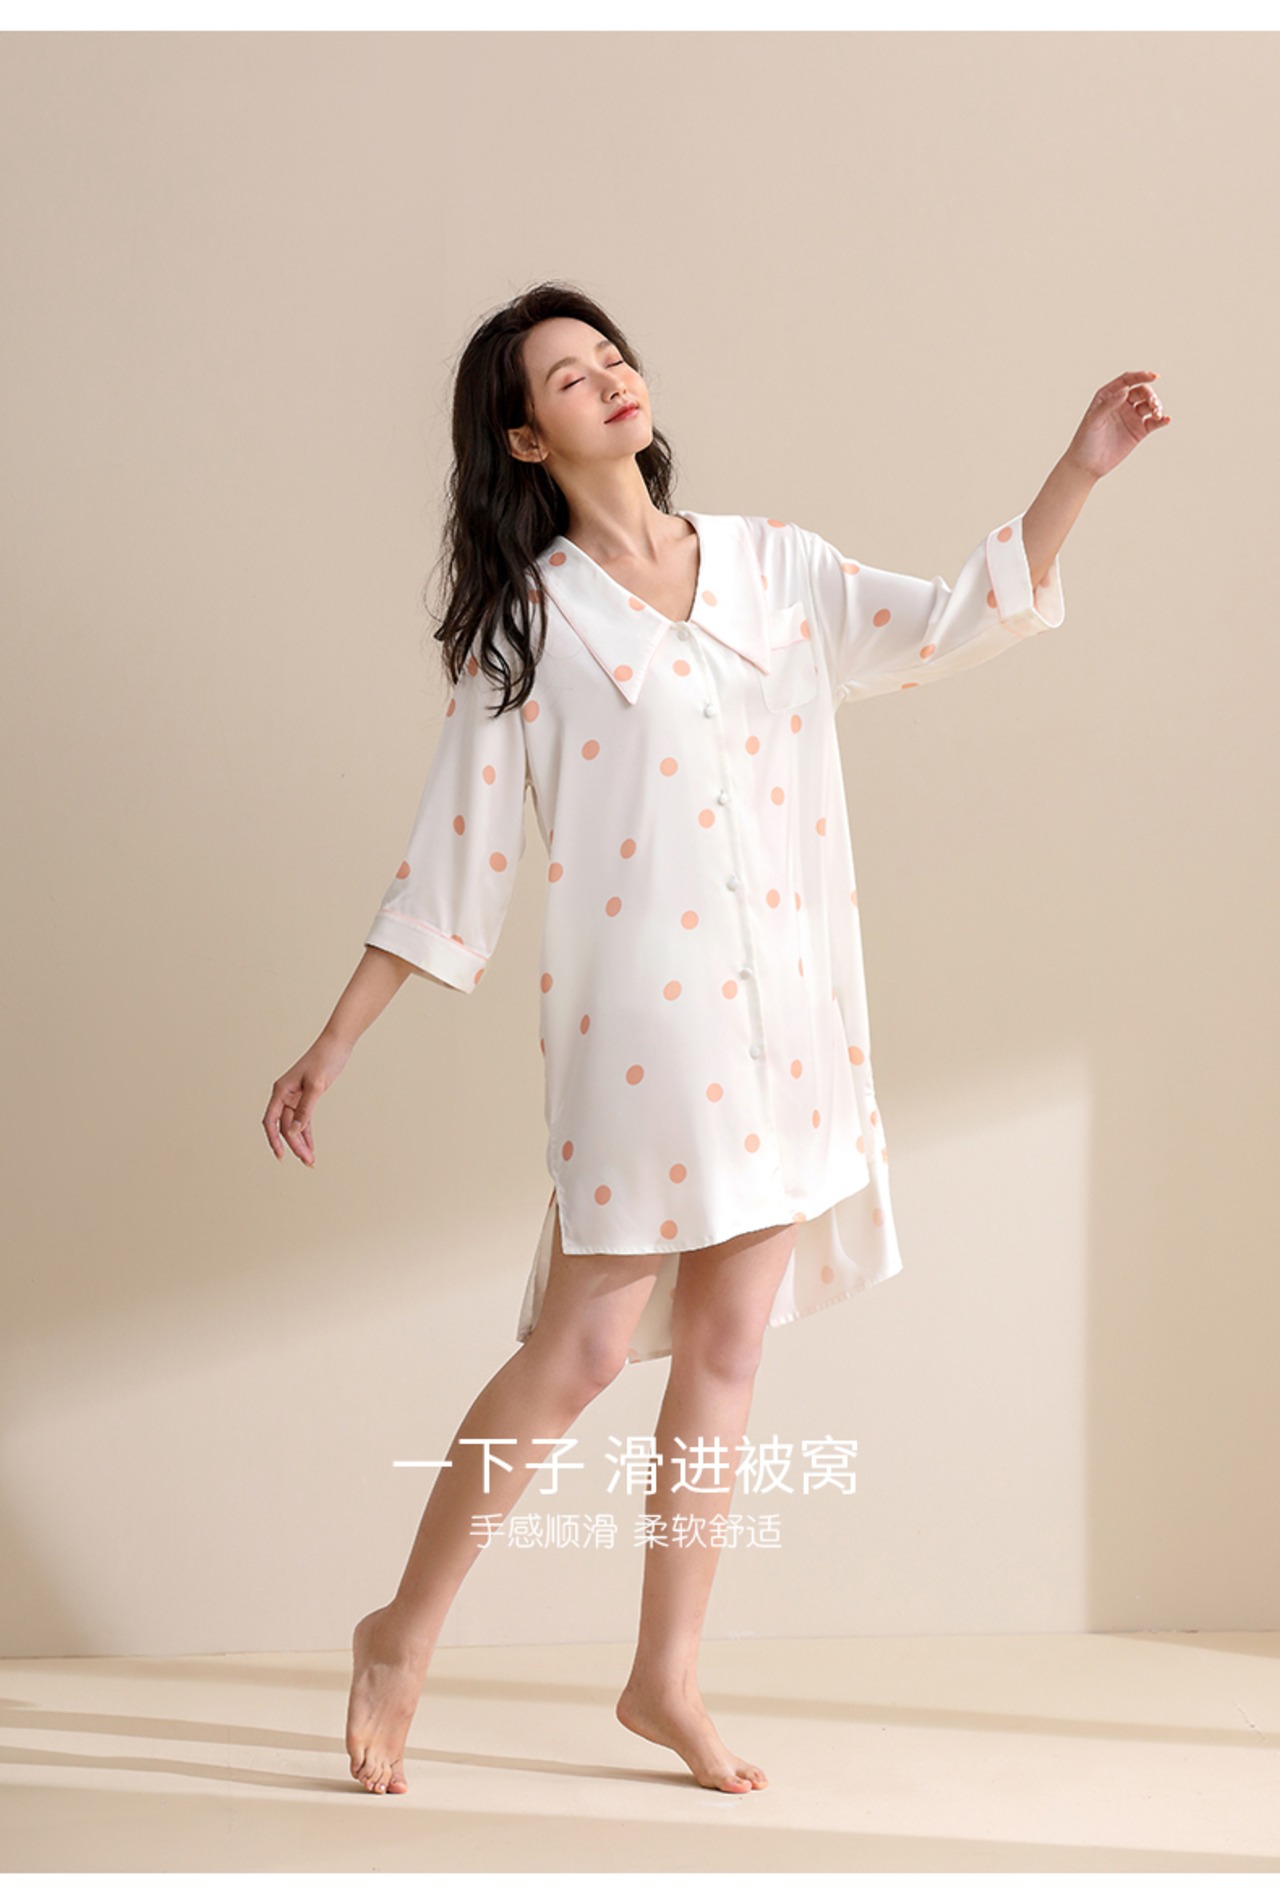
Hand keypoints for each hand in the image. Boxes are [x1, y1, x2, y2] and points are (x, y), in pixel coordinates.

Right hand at [263, 1033, 351, 1166]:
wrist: (337, 1044)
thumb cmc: (325, 1060)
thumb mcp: (317, 1086)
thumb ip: (305, 1109)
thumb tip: (294, 1131)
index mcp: (281, 1090)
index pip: (271, 1121)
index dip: (273, 1140)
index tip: (280, 1156)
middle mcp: (284, 1094)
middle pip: (285, 1127)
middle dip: (295, 1145)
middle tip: (308, 1162)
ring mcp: (294, 1097)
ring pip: (294, 1126)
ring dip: (301, 1142)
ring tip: (310, 1160)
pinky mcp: (305, 1097)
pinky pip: (303, 1120)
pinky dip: (307, 1133)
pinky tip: (311, 1147)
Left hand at [1065, 369, 1170, 479]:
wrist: (1087, 465)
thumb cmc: (1085, 441)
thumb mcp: (1093, 421)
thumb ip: (1108, 405)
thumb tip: (1125, 391)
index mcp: (1108, 396)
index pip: (1127, 381)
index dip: (1141, 376)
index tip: (1153, 376)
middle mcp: (1121, 403)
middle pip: (1141, 391)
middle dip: (1150, 396)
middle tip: (1153, 406)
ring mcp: (1131, 417)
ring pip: (1149, 405)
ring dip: (1157, 406)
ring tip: (1157, 414)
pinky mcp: (1139, 431)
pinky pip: (1154, 422)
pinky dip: (1162, 420)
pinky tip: (1167, 420)